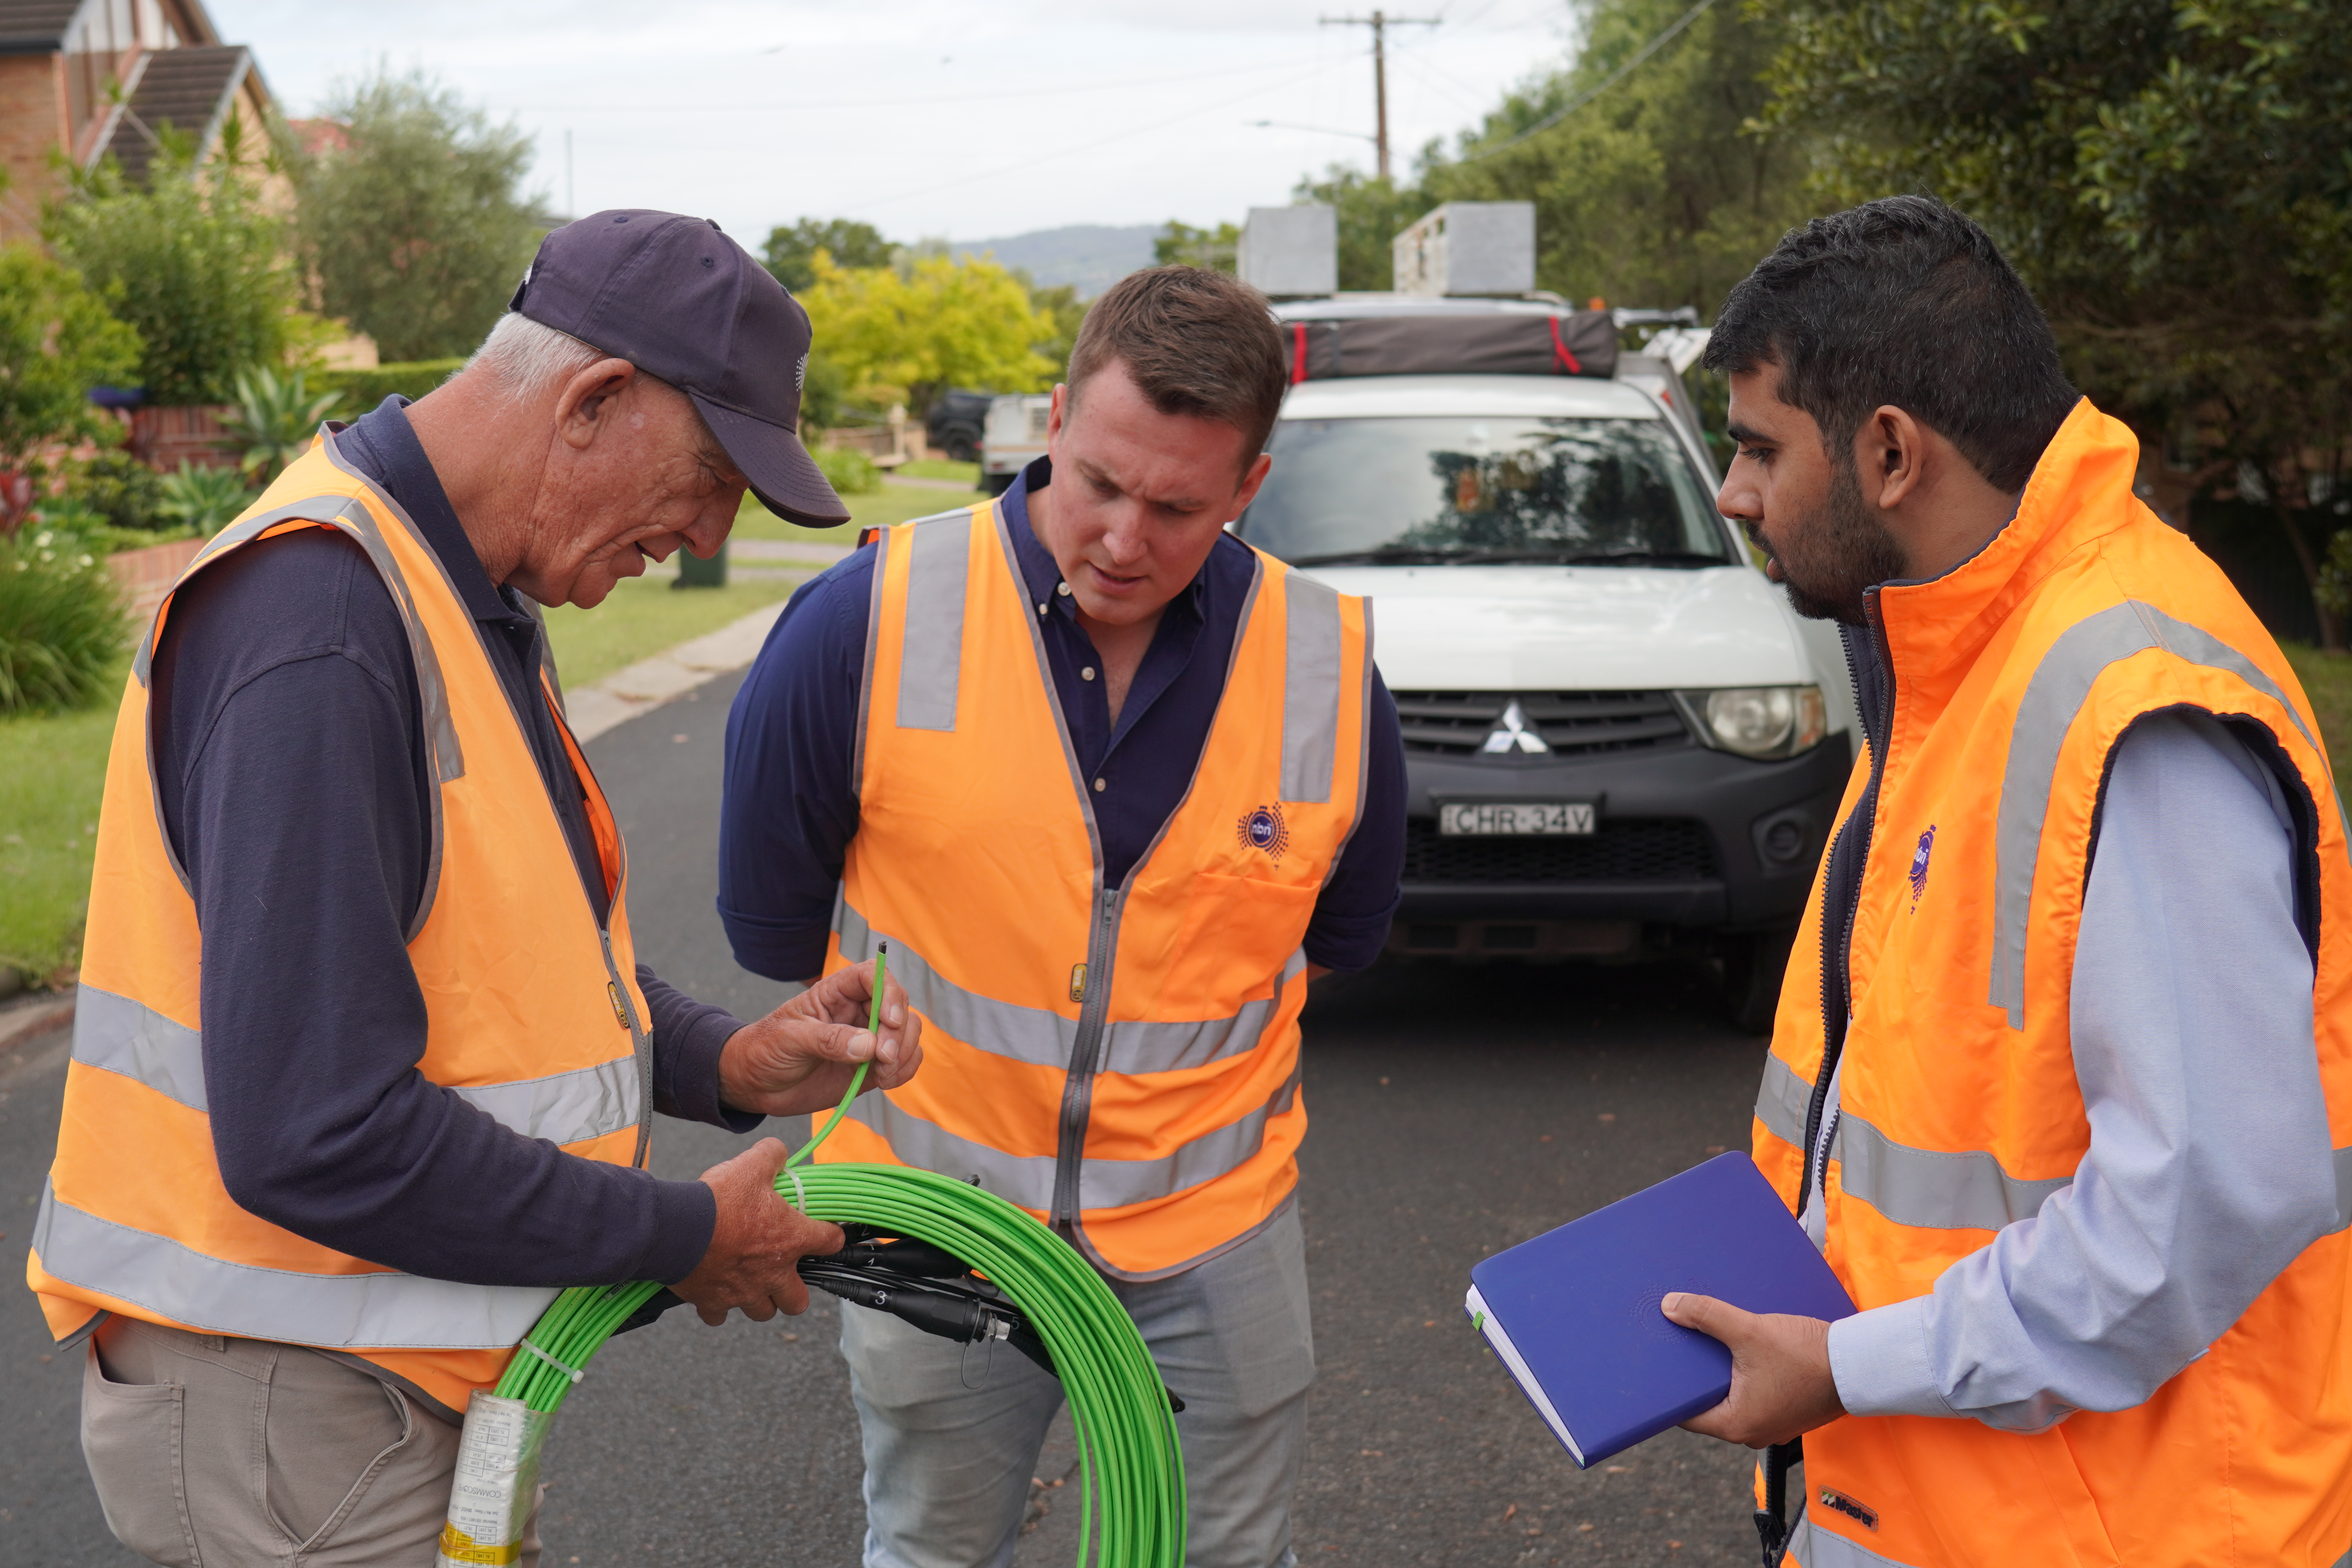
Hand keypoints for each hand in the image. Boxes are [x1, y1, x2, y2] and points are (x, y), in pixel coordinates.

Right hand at [668, 1138, 843, 1325]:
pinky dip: (718, 1307)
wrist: (678, 1228)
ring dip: (759, 1300)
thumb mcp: (751, 1165)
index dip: (831, 1236)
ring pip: (762, 1312)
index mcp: (791, 1239)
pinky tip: (714, 1291)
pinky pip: (719, 1315)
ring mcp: (743, 1292)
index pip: (830, 1242)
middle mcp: (773, 1273)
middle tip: (782, 1273)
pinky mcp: (713, 1302)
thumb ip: (771, 1155)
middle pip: (797, 1301)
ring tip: (749, 1282)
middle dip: (793, 1291)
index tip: (825, 1234)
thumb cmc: (719, 1200)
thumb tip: (777, 1150)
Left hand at [717, 959, 921, 1117]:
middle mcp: (857, 1011)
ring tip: (882, 1074)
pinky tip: (886, 1081)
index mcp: (835, 993)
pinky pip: (905, 1061)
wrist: (755, 1084)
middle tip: (883, 1058)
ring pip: (909, 1032)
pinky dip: (904, 1070)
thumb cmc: (765, 1050)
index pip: (873, 976)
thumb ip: (828, 1040)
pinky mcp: (872, 1066)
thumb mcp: (789, 1040)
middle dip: (899, 1032)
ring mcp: (867, 1039)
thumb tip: (868, 1045)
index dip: (889, 992)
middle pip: (899, 1006)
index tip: (889, 1020)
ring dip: (905, 1052)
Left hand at [1662, 1292, 1845, 1446]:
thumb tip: (1670, 1307)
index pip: (1685, 1413)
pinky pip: (1755, 1393)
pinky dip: (1745, 1373)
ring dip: (1723, 1371)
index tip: (1657, 1368)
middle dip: (1696, 1374)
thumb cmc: (1808, 1357)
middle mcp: (1752, 1432)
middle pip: (1709, 1402)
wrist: (1859, 1364)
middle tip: (1680, 1346)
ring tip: (1710, 1341)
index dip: (1669, 1389)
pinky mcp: (1787, 1410)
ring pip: (1733, 1395)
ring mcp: (1772, 1423)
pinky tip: (1741, 1348)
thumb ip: (1707, 1316)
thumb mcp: (1749, 1331)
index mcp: (1736, 1425)